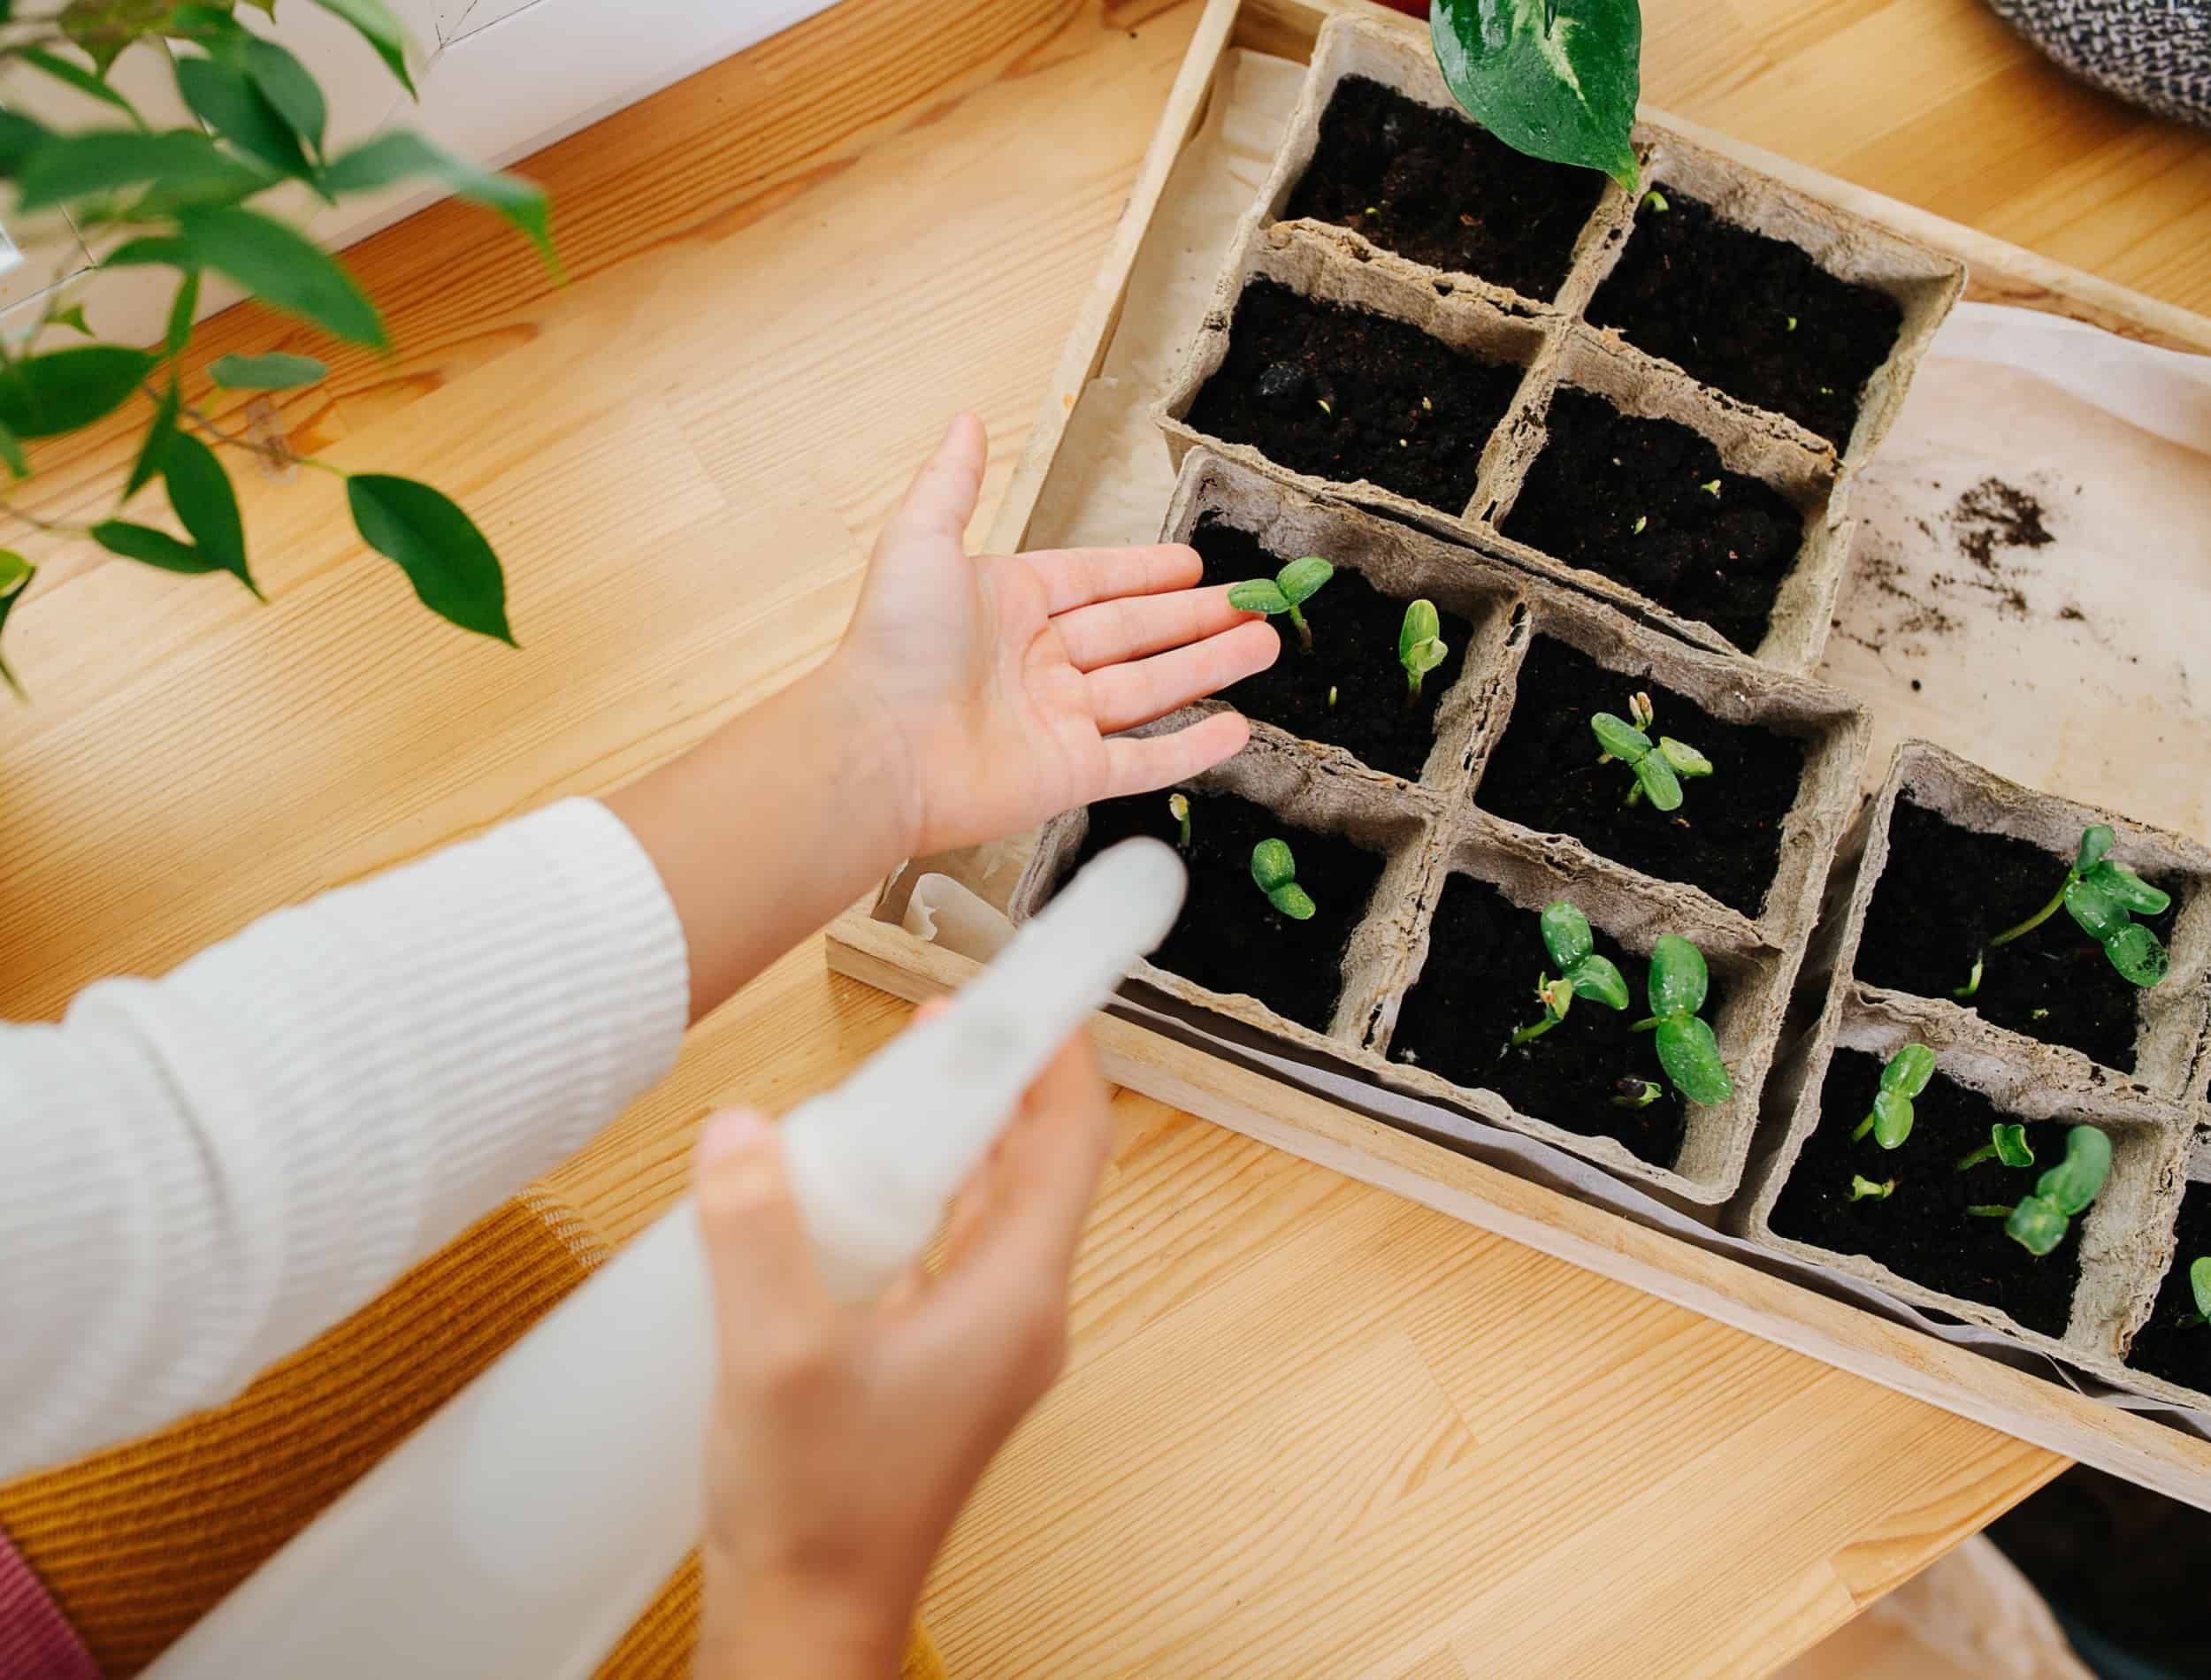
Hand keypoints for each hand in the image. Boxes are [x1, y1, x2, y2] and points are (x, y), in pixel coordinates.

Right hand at [690, 1004, 1113, 1679]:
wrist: (809, 1621)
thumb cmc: (818, 1515)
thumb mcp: (773, 1356)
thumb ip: (755, 1233)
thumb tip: (742, 1134)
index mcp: (1015, 1299)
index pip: (1072, 1142)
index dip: (1058, 1055)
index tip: (1031, 990)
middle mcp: (1019, 1315)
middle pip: (1039, 1166)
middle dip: (998, 1084)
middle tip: (939, 1027)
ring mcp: (986, 1344)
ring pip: (996, 1210)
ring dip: (958, 1142)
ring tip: (897, 1089)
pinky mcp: (943, 1367)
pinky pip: (954, 1254)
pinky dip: (923, 1201)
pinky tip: (857, 1193)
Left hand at [834, 412, 1276, 857]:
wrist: (876, 749)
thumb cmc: (891, 646)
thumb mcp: (919, 541)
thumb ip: (952, 483)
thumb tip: (966, 421)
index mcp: (1008, 608)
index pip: (1093, 581)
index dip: (1143, 571)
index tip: (1191, 564)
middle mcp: (1037, 665)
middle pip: (1135, 634)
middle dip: (1197, 619)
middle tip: (1252, 603)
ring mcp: (1058, 723)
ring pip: (1152, 690)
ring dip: (1211, 667)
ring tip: (1265, 644)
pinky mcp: (1071, 776)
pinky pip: (1144, 761)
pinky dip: (1191, 749)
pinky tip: (1236, 727)